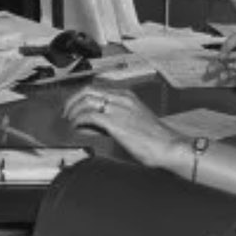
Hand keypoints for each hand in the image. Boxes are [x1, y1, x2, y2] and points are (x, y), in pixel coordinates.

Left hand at [63, 87, 185, 168]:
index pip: (97, 89)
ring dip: (73, 110)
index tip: (74, 107)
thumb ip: (114, 120)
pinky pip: (89, 115)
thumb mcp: (133, 122)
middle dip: (72, 101)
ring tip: (69, 121)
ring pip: (86, 100)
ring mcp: (118, 108)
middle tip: (66, 113)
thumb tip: (94, 125)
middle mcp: (122, 98)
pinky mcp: (115, 122)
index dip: (81, 97)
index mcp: (127, 96)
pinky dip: (78, 120)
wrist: (168, 146)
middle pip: (88, 90)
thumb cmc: (155, 139)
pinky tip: (77, 127)